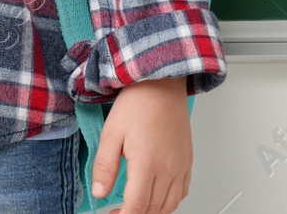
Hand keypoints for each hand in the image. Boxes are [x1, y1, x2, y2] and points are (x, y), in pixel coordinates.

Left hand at [91, 76, 191, 212]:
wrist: (160, 85)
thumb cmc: (136, 104)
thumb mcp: (111, 133)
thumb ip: (104, 166)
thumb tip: (99, 192)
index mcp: (147, 164)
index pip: (137, 205)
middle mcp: (168, 169)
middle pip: (154, 208)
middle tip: (117, 213)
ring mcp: (181, 167)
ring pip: (170, 204)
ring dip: (153, 212)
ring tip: (135, 209)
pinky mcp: (187, 162)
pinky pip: (182, 192)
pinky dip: (169, 202)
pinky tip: (157, 198)